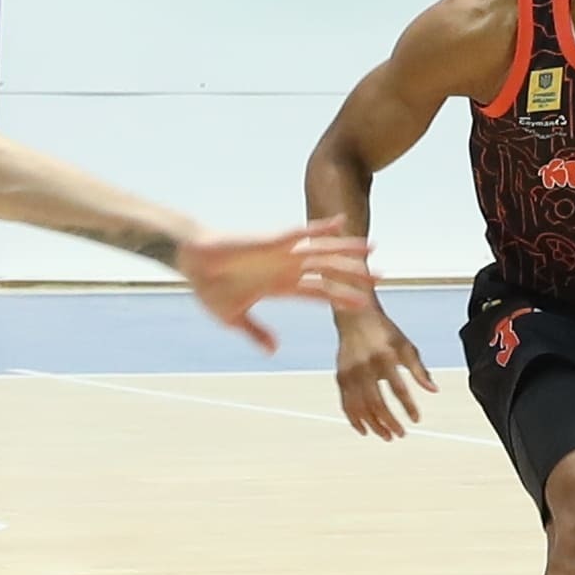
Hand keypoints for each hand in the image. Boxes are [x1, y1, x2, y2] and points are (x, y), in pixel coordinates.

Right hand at [172, 216, 373, 353]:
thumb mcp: (235, 318)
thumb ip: (257, 333)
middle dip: (354, 274)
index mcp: (279, 286)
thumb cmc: (209, 288)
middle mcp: (286, 268)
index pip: (318, 292)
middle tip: (382, 277)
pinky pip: (301, 233)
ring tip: (373, 248)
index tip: (364, 304)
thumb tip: (275, 351)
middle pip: (329, 271)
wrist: (192, 263)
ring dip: (348, 251)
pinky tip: (340, 224)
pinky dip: (320, 228)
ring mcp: (281, 254)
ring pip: (323, 253)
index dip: (341, 297)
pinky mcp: (271, 242)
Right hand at [334, 307, 434, 440]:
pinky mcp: (340, 377)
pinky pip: (346, 404)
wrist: (355, 317)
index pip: (398, 388)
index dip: (408, 406)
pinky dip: (354, 419)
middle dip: (389, 422)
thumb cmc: (383, 331)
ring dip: (373, 425)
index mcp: (384, 357)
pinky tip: (364, 430)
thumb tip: (433, 390)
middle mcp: (365, 366)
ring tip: (386, 436)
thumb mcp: (406, 346)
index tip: (416, 419)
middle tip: (400, 434)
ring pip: (360, 407)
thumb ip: (419, 369)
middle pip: (377, 402)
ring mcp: (350, 373)